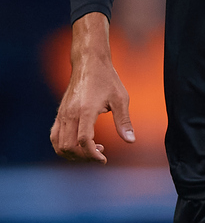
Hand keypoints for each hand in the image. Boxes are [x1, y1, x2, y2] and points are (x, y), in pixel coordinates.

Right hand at [50, 13, 134, 163]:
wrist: (89, 62)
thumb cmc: (107, 79)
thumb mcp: (120, 98)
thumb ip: (123, 121)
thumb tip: (131, 141)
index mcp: (85, 110)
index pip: (84, 141)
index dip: (93, 155)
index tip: (103, 159)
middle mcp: (70, 114)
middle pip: (69, 147)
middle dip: (84, 157)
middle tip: (100, 154)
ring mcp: (62, 114)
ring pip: (59, 145)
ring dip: (73, 154)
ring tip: (90, 149)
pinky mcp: (60, 113)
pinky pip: (55, 136)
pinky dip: (64, 146)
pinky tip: (80, 143)